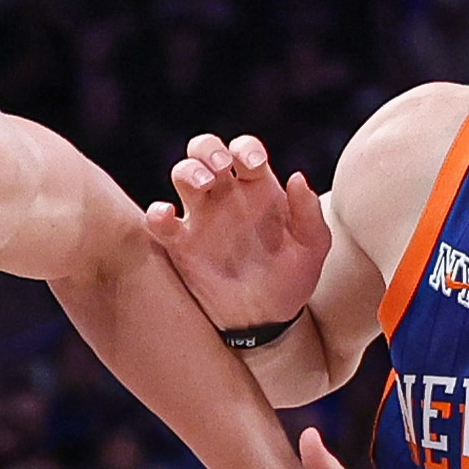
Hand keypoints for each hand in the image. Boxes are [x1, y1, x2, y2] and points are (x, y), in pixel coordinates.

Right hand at [147, 132, 329, 332]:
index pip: (244, 151)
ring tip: (202, 184)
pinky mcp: (181, 245)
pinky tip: (167, 216)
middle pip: (205, 151)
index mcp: (257, 187)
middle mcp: (226, 195)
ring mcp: (201, 217)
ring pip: (182, 174)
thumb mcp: (313, 247)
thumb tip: (298, 176)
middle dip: (208, 149)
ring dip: (187, 170)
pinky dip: (156, 213)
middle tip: (220, 167)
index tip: (254, 165)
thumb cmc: (293, 278)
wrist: (268, 320)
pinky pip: (159, 221)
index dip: (245, 148)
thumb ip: (309, 212)